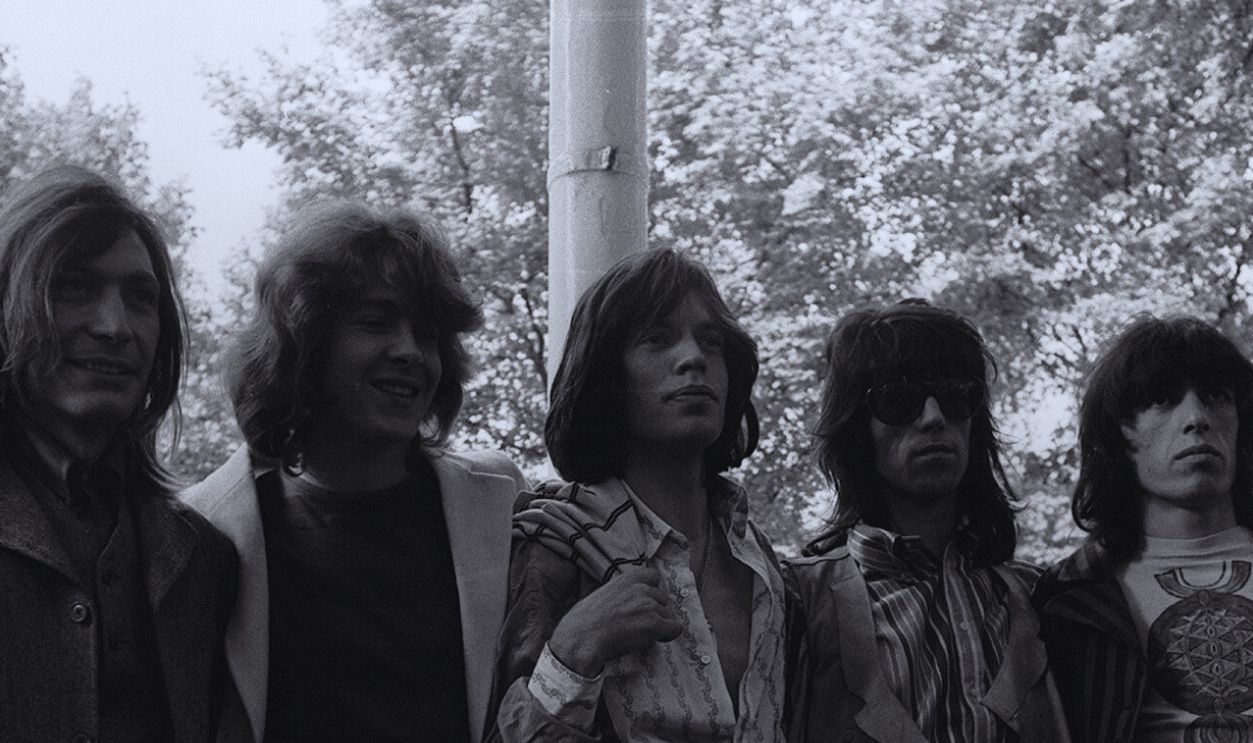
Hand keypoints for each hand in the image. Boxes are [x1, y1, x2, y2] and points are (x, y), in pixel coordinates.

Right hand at [548, 565, 682, 676]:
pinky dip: (668, 635)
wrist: (581, 639)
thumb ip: (623, 592)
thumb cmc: (585, 621)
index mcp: (628, 578)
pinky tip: (655, 639)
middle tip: (640, 624)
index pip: (654, 576)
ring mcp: (650, 605)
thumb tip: (632, 601)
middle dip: (655, 610)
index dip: (652, 592)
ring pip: (668, 615)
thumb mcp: (603, 594)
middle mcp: (642, 588)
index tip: (645, 603)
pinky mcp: (654, 624)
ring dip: (659, 624)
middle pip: (663, 598)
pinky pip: (675, 628)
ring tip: (642, 634)